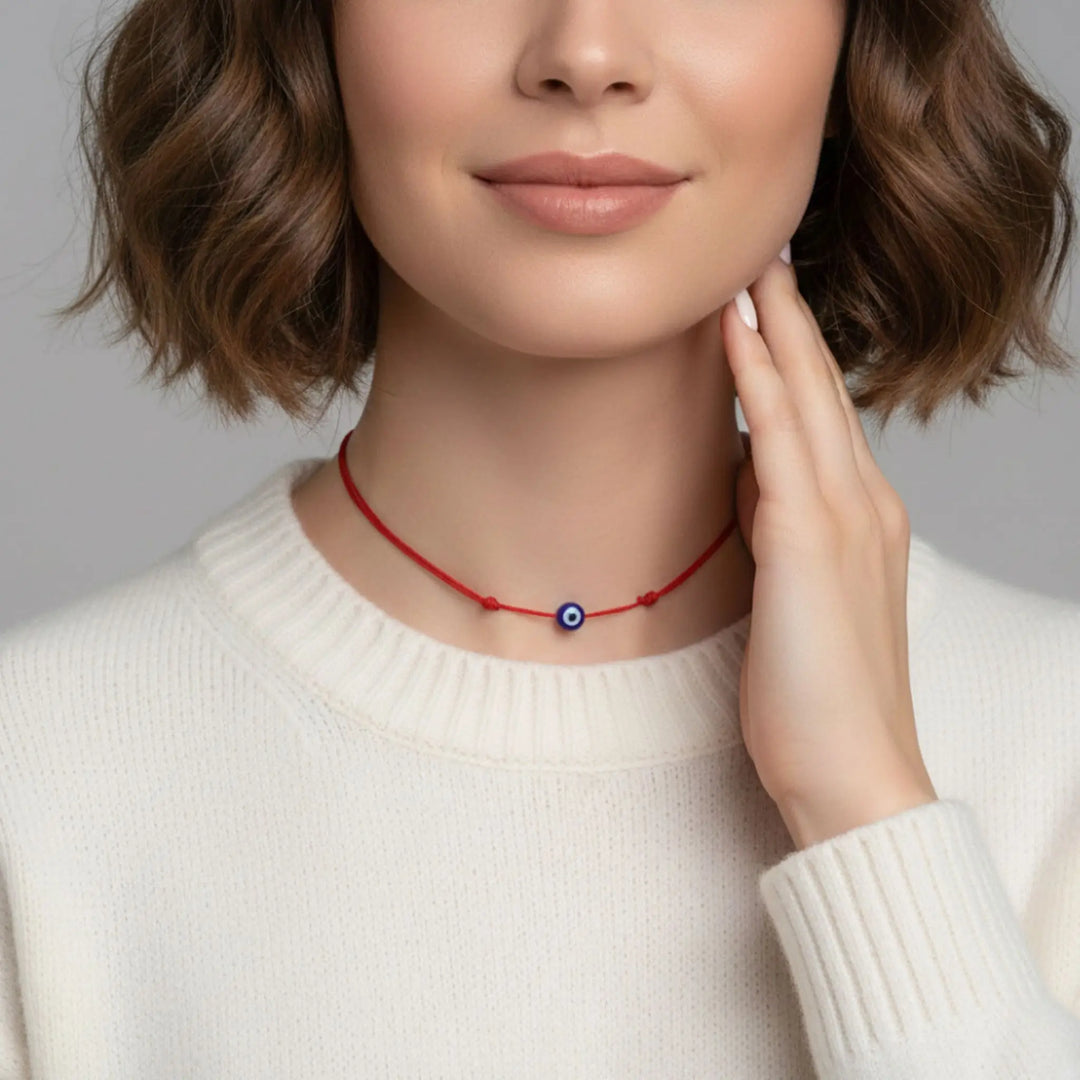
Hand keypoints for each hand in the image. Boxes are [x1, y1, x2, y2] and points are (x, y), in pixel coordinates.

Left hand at [723, 247, 937, 849]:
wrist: (852, 772)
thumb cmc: (818, 700)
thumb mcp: (794, 597)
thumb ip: (776, 530)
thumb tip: (742, 477)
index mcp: (860, 518)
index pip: (822, 415)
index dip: (794, 354)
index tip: (763, 302)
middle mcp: (862, 502)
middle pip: (821, 388)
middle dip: (789, 316)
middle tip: (762, 252)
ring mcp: (843, 516)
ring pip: (806, 395)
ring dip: (774, 324)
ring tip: (748, 263)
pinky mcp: (810, 540)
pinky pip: (779, 436)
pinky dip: (759, 376)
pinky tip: (734, 329)